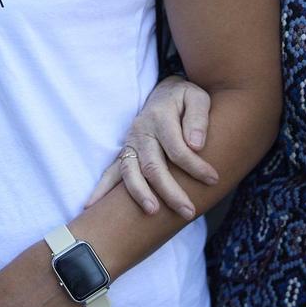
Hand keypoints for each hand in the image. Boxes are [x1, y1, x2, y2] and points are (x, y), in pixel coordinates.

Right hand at [83, 75, 217, 217]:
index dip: (195, 166)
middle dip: (170, 191)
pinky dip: (101, 189)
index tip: (213, 179)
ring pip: (131, 172)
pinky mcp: (125, 154)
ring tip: (153, 212)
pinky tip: (92, 206)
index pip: (177, 148)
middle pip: (153, 166)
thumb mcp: (197, 98)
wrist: (165, 93)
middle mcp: (140, 131)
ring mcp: (129, 144)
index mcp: (159, 117)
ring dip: (140, 194)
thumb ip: (198, 119)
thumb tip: (196, 145)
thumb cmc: (185, 99)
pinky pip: (111, 172)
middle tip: (188, 211)